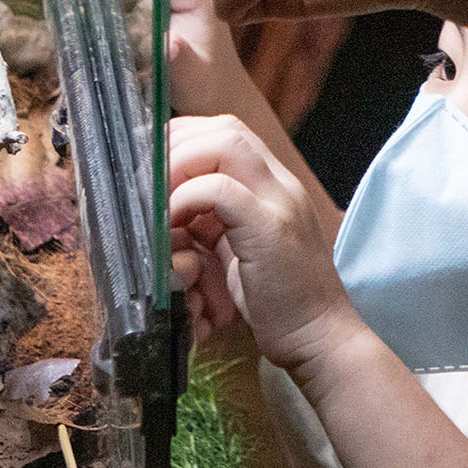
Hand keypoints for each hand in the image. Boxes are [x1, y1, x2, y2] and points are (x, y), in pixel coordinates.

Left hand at [168, 113, 362, 376]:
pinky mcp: (270, 229)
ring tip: (156, 205)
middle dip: (175, 147)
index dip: (183, 141)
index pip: (226, 132)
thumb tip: (167, 212)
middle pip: (223, 128)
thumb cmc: (279, 305)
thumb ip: (216, 224)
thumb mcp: (242, 253)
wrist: (321, 339)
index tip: (151, 173)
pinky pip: (219, 189)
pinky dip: (185, 199)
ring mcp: (279, 202)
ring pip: (224, 143)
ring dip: (177, 167)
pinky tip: (173, 228)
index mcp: (274, 187)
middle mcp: (280, 185)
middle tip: (146, 188)